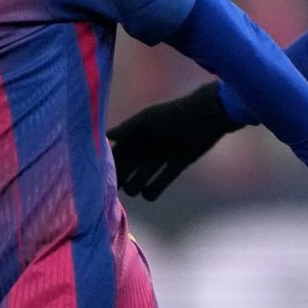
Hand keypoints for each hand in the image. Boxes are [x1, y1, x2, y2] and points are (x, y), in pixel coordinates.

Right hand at [105, 83, 239, 199]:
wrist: (205, 116)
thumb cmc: (173, 114)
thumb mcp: (147, 120)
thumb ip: (127, 128)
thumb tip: (106, 135)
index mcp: (136, 134)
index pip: (117, 153)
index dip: (110, 164)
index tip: (102, 175)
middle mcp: (147, 146)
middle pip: (127, 168)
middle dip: (120, 178)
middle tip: (115, 187)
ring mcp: (161, 156)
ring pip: (141, 177)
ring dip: (135, 185)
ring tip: (134, 188)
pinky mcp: (177, 164)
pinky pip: (161, 181)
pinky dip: (153, 190)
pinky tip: (148, 193)